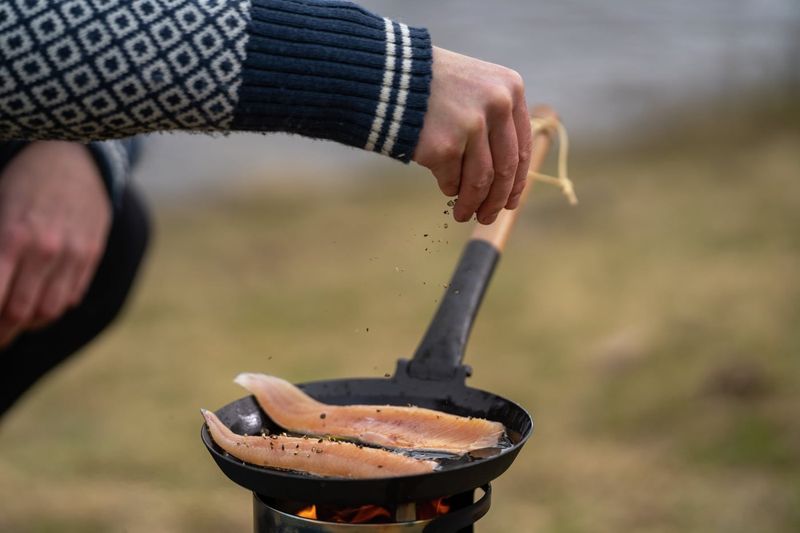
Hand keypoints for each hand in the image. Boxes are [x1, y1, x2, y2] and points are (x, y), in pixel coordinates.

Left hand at [0, 141, 111, 345]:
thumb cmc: (22, 180)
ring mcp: (74, 254)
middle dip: (1, 332)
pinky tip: (36, 306)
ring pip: (48, 310)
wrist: (75, 156)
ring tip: (12, 325)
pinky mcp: (91, 256)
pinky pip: (70, 296)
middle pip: (20, 312)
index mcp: (13, 236)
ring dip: (26, 325)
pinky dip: (51, 309)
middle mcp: (46, 249)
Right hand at [413, 47, 530, 224]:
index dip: (517, 179)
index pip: (522, 146)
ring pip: (480, 181)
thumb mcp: (476, 87)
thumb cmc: (433, 85)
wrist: (390, 75)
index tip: (510, 200)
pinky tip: (445, 188)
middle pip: (505, 168)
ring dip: (473, 203)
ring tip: (463, 214)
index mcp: (511, 89)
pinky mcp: (445, 146)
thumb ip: (495, 121)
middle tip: (488, 216)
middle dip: (497, 199)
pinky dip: (449, 188)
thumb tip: (506, 177)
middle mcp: (497, 105)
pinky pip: (452, 180)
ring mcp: (471, 125)